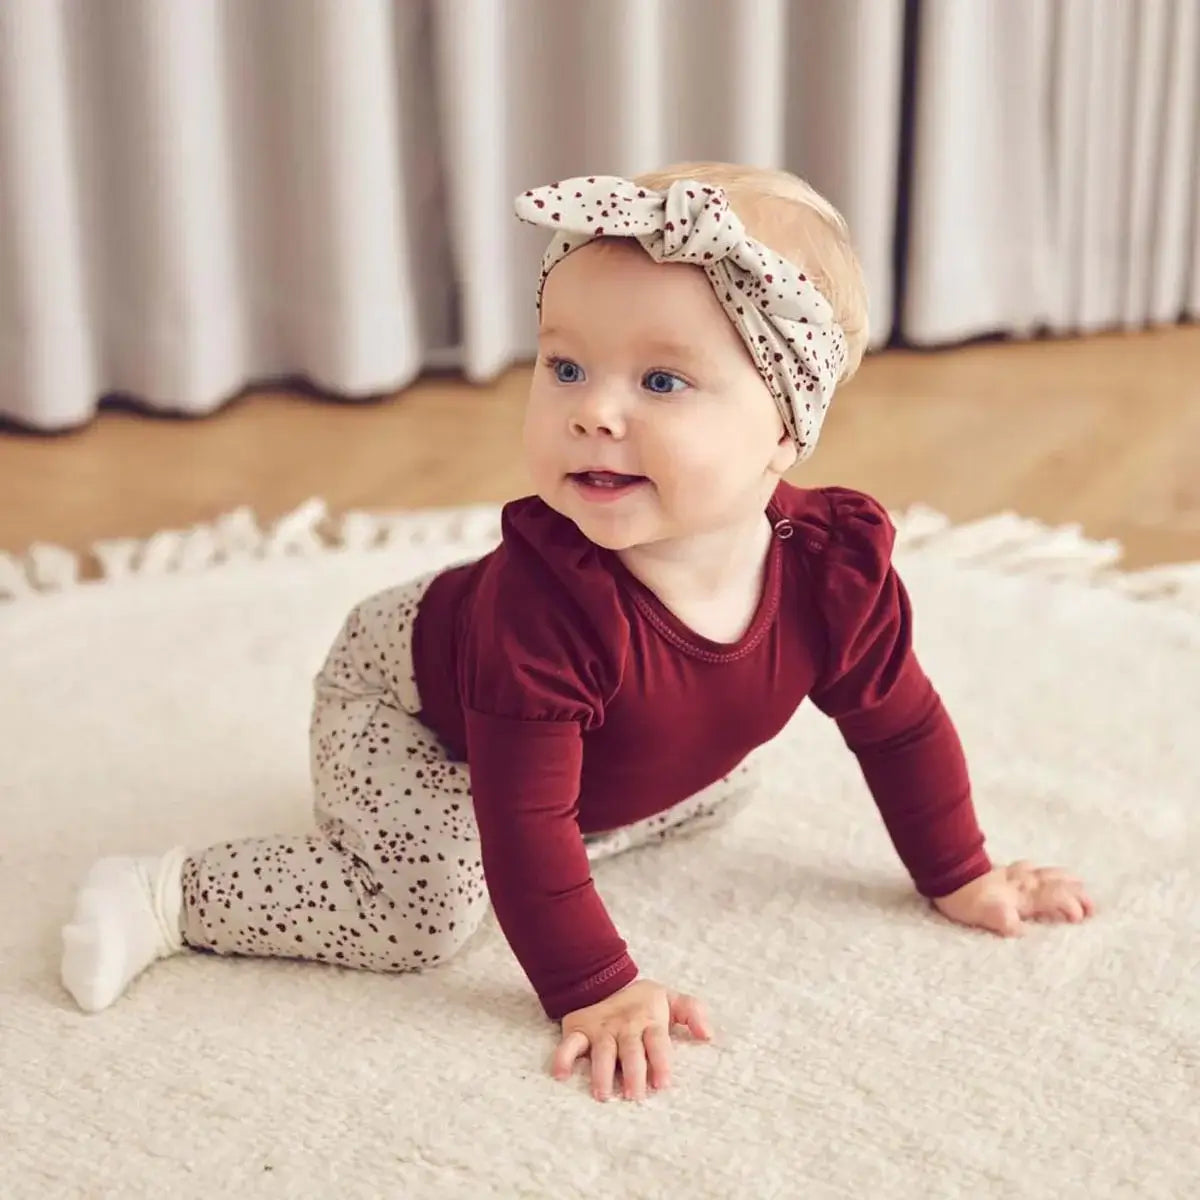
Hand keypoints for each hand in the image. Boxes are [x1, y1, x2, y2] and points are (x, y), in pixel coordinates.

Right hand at [551, 979, 712, 1101]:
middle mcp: (625, 1026)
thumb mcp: (671, 999)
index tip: (662, 1083)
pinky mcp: (578, 1030)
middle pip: (630, 1051)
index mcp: (649, 1020)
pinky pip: (569, 1044)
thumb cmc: (644, 1002)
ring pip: (601, 1051)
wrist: (604, 979)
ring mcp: (601, 1029)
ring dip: (601, 1072)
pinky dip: (563, 1058)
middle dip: (633, 1073)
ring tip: (603, 1095)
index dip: (660, 1062)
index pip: (657, 1042)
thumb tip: (707, 1035)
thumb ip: (693, 1013)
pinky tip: (561, 1075)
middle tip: (635, 1096)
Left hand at [933, 860, 1094, 936]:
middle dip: (1076, 892)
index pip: (1056, 898)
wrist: (945, 874)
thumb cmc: (966, 900)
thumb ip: (1008, 922)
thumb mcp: (987, 915)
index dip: (1071, 906)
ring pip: (1043, 872)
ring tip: (1076, 881)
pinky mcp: (999, 872)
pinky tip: (1035, 870)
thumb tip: (1024, 931)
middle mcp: (1022, 884)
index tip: (1081, 918)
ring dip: (1062, 877)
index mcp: (1024, 896)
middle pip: (1056, 883)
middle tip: (1091, 904)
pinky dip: (1036, 870)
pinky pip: (1024, 867)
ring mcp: (1012, 875)